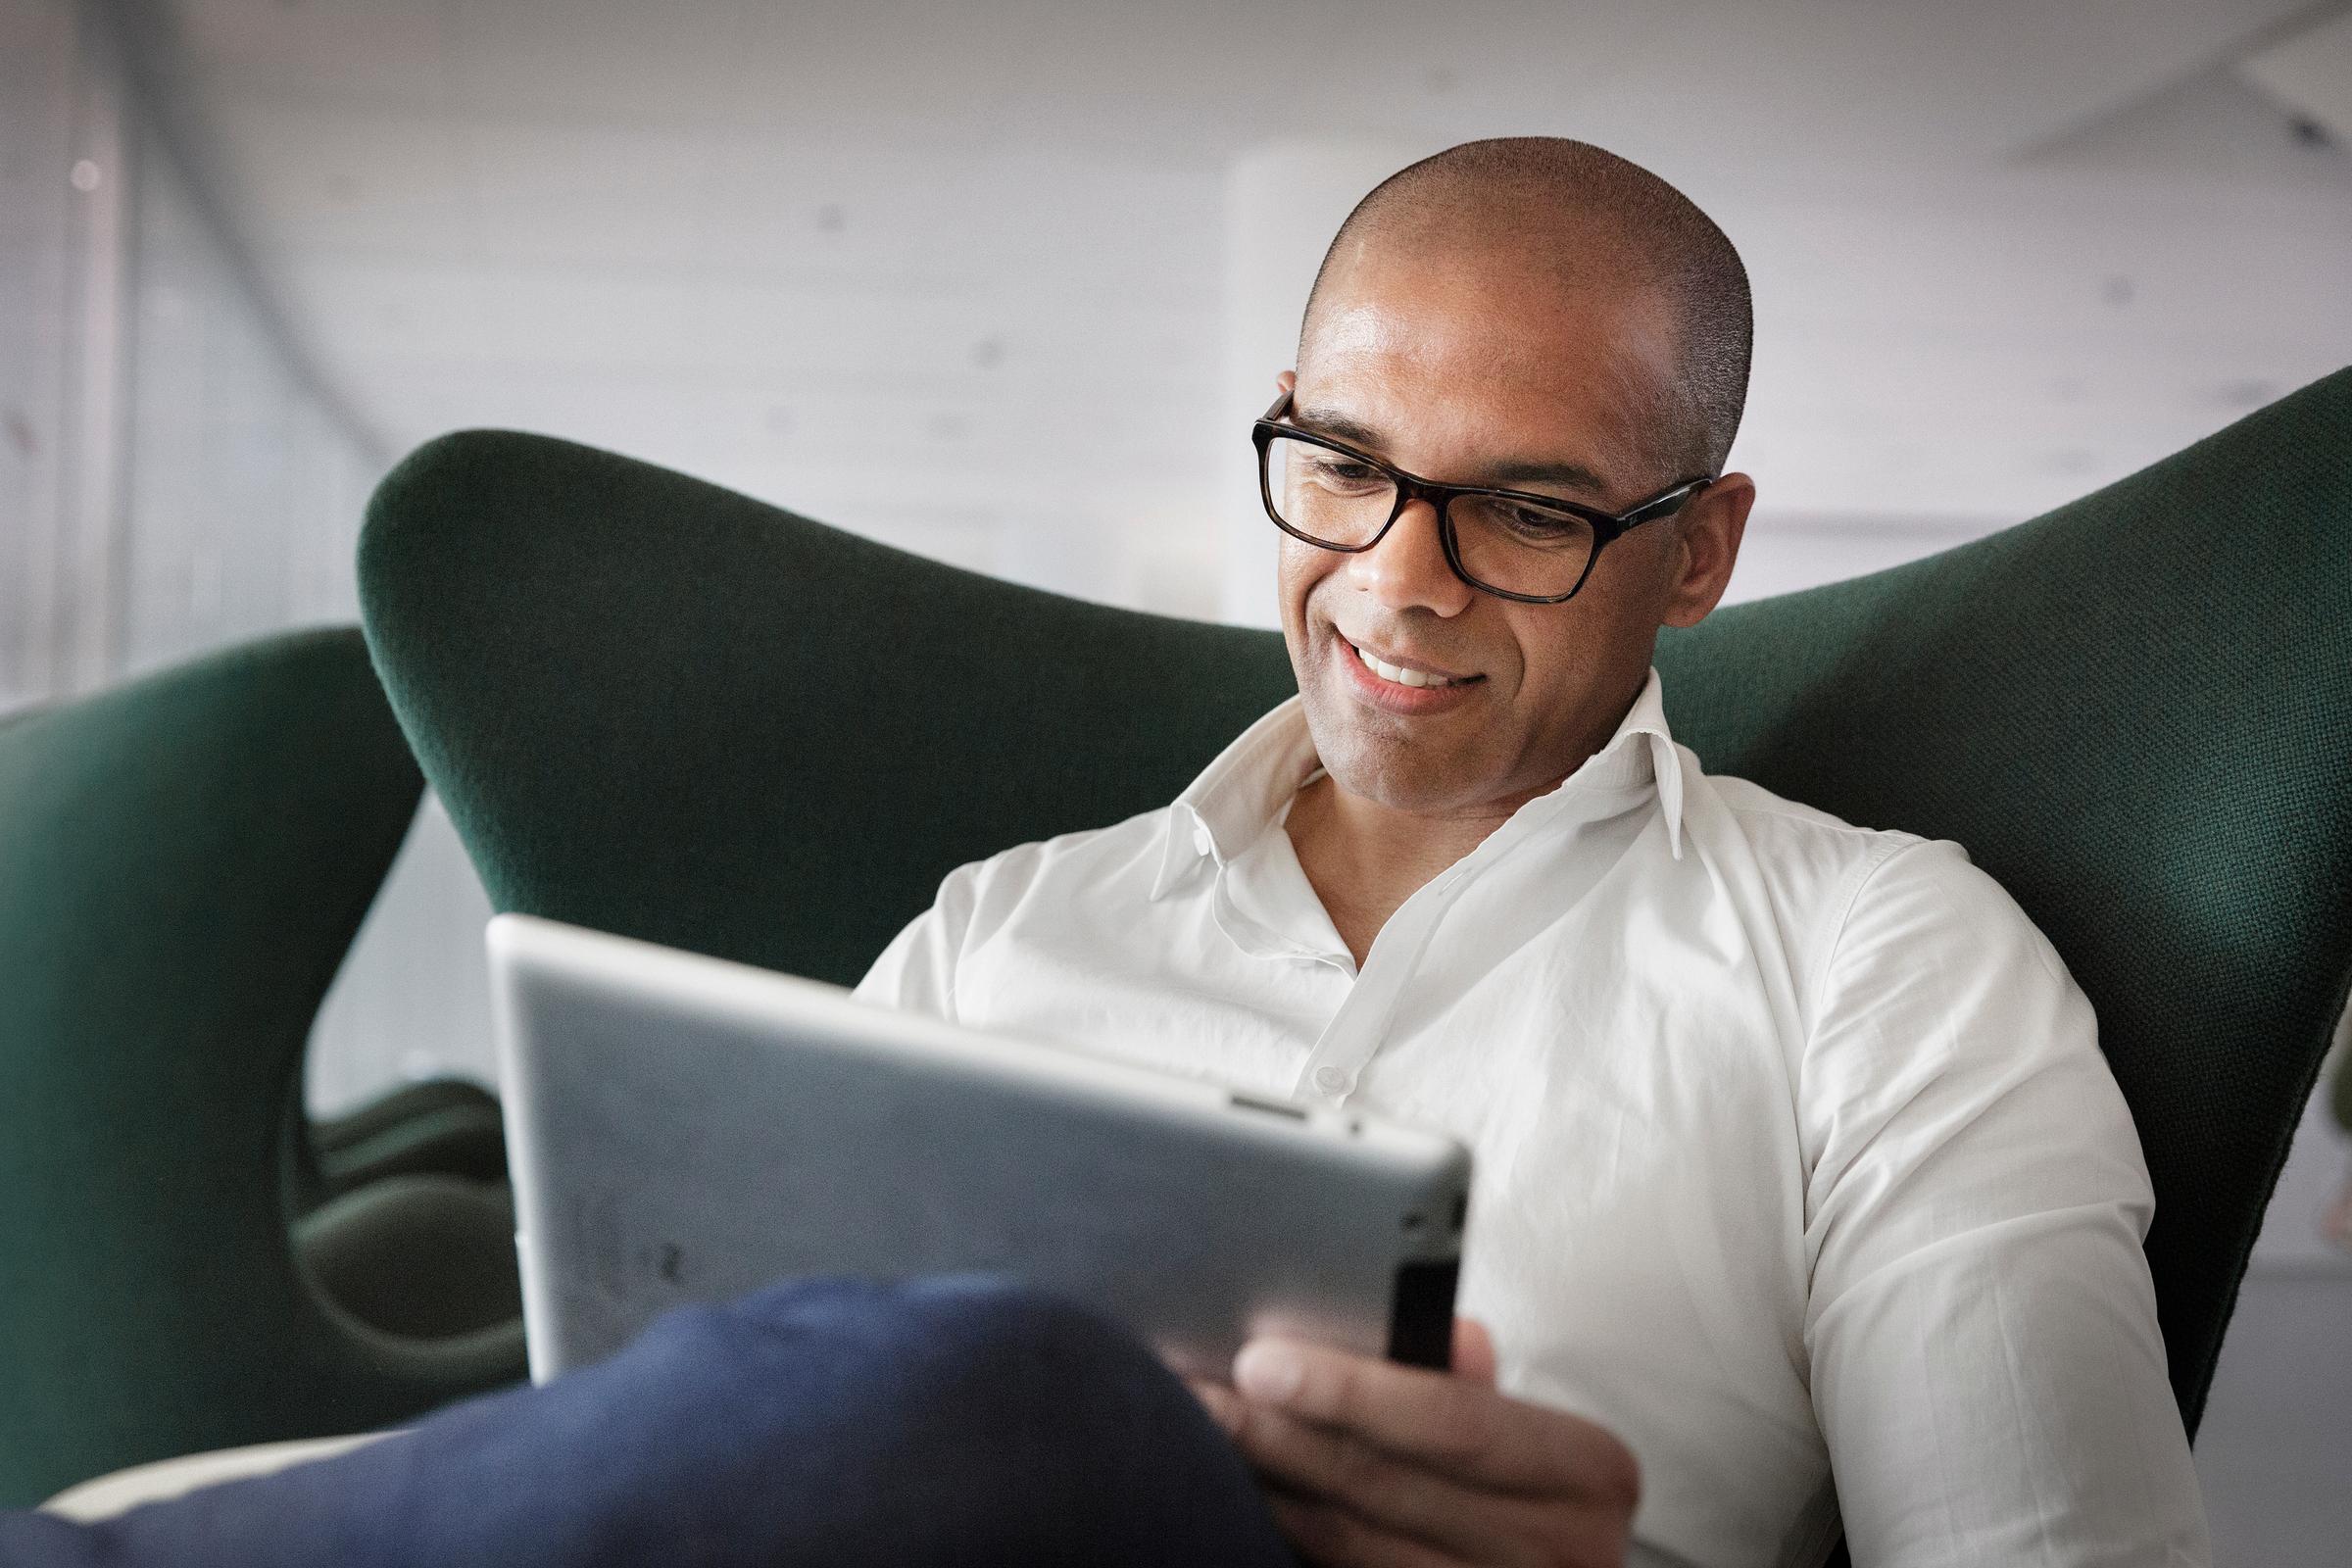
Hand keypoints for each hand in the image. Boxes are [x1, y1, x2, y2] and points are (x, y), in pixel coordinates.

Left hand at [1190, 1320, 1637, 1567]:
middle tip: (1202, 1392)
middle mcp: (1560, 1549)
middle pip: (1386, 1481)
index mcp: (1587, 1471)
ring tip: (1206, 1438)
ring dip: (1268, 1487)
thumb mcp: (1529, 1426)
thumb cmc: (1533, 1486)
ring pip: (1350, 1543)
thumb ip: (1473, 1379)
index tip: (1262, 1362)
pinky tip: (1247, 1498)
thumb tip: (1439, 1331)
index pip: (1454, 1419)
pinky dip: (1287, 1537)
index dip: (1351, 1390)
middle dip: (1280, 1432)